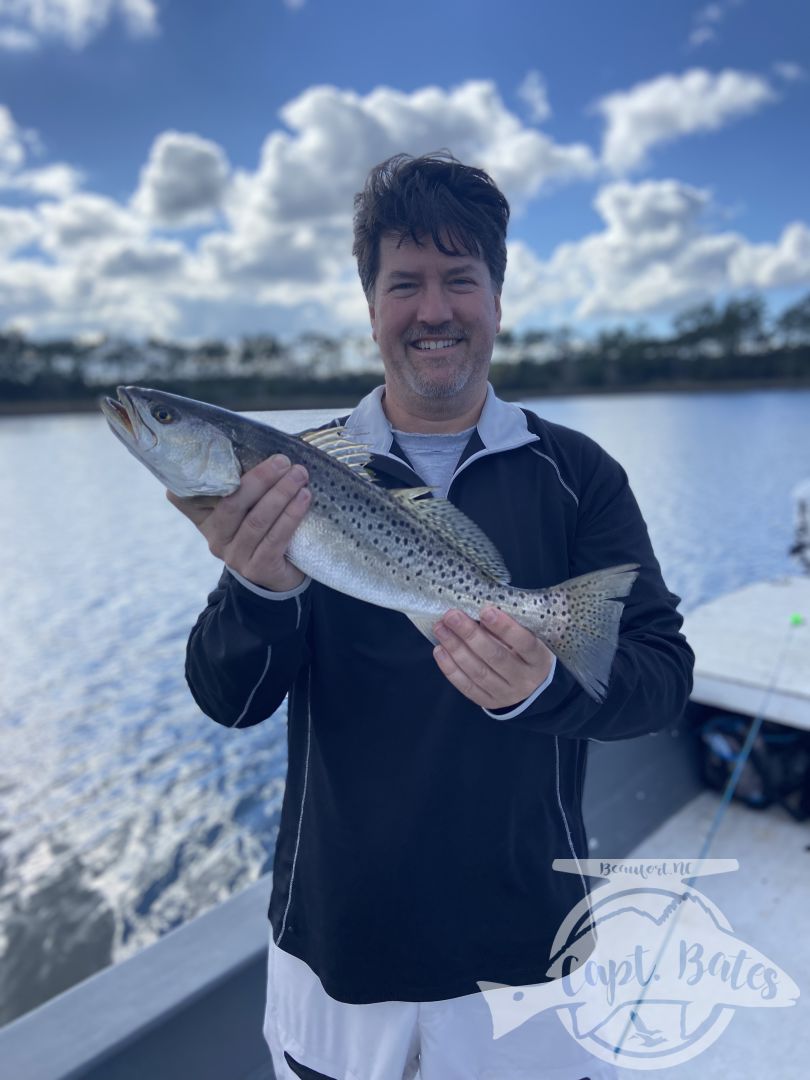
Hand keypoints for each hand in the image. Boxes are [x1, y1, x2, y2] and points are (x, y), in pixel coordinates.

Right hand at [166, 454, 310, 590]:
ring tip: (299, 475)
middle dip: (260, 479)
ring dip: (281, 493)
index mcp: (206, 519)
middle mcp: (216, 538)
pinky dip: (291, 515)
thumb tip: (268, 449)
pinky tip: (304, 498)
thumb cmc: (264, 531)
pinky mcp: (258, 569)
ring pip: (257, 520)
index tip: (217, 452)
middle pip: (232, 503)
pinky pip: (276, 538)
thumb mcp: (248, 510)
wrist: (280, 577)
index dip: (191, 477)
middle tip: (283, 461)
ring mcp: (235, 556)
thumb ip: (246, 487)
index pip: (183, 497)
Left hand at [432, 606, 553, 709]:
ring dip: (456, 649)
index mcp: (538, 659)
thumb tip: (477, 611)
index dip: (505, 627)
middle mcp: (523, 679)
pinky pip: (467, 687)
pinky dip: (451, 669)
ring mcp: (506, 694)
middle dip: (471, 635)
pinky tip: (439, 650)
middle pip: (496, 657)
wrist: (536, 691)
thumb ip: (507, 628)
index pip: (524, 643)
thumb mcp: (528, 639)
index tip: (485, 610)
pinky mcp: (489, 702)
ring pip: (478, 672)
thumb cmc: (528, 655)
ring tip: (440, 629)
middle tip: (451, 616)